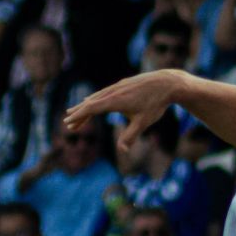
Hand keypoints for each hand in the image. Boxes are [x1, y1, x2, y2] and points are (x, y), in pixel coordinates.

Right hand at [66, 70, 187, 155]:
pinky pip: (104, 92)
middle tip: (67, 122)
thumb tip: (122, 151)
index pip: (91, 109)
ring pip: (97, 97)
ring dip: (86, 106)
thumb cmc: (155, 104)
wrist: (168, 83)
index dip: (79, 116)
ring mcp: (118, 86)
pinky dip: (95, 99)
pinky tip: (93, 101)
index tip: (68, 122)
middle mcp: (114, 91)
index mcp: (115, 100)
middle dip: (79, 113)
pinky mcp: (124, 84)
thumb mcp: (143, 122)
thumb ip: (130, 136)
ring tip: (76, 112)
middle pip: (91, 103)